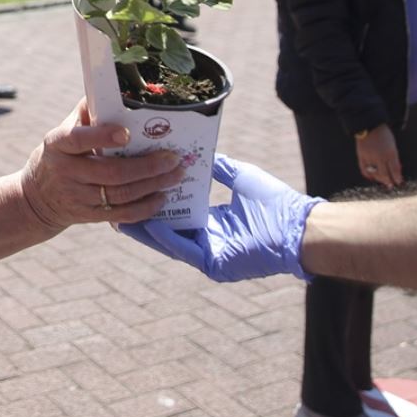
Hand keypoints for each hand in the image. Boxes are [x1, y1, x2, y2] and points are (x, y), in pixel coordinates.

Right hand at [21, 98, 184, 228]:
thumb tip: (120, 89)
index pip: (78, 139)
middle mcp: (66, 172)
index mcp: (58, 144)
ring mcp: (78, 197)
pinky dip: (145, 207)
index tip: (127, 133)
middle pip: (110, 173)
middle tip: (174, 158)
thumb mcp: (64, 129)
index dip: (102, 137)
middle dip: (147, 166)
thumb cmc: (61, 153)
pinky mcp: (89, 216)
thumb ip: (88, 111)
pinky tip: (162, 196)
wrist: (37, 196)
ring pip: (120, 195)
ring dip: (153, 185)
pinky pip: (122, 215)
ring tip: (176, 174)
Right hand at [119, 155, 324, 281]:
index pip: (177, 214)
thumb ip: (220, 168)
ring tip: (120, 215)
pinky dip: (165, 237)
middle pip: (167, 230)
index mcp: (213, 224)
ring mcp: (209, 254)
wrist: (300, 227)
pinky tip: (146, 223)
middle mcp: (208, 240)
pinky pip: (184, 249)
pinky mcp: (214, 264)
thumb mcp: (241, 178)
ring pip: (170, 242)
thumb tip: (198, 152)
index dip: (156, 202)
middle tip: (117, 201)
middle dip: (142, 216)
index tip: (135, 186)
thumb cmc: (276, 204)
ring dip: (146, 229)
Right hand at [356, 124, 401, 187]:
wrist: (369, 125)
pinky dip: (368, 175)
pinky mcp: (361, 156)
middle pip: (385, 174)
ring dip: (379, 179)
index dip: (397, 178)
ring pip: (374, 174)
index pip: (395, 170)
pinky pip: (364, 169)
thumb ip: (394, 158)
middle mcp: (380, 156)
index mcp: (390, 152)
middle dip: (388, 181)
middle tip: (390, 185)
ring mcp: (370, 157)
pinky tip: (371, 177)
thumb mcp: (393, 145)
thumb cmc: (384, 135)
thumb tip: (396, 170)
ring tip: (382, 181)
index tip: (398, 182)